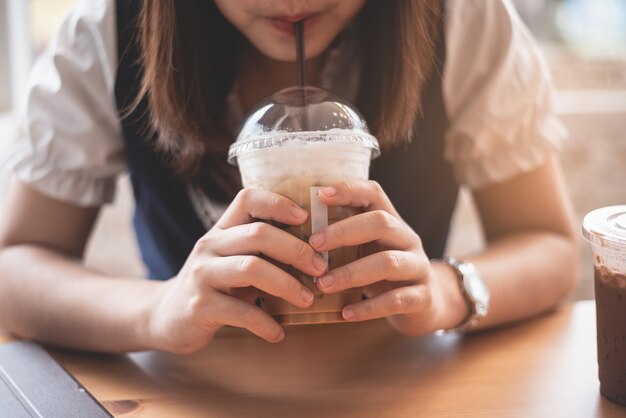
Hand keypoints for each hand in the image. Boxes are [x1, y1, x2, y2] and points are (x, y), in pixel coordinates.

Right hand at [147, 188, 326, 353]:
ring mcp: (202, 275)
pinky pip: (240, 312)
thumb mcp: (232, 259)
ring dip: (287, 284)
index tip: (305, 216)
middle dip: (296, 250)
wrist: (167, 317)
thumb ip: (261, 250)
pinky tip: (278, 332)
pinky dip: (265, 323)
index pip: (248, 199)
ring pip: (251, 268)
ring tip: (307, 300)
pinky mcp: (200, 306)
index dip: (278, 203)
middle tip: (320, 268)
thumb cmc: (215, 285)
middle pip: (258, 234)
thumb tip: (315, 250)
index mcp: (222, 230)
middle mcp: (209, 246)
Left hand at [309, 180, 464, 335]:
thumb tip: (293, 233)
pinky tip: (346, 313)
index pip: (374, 193)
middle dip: (344, 232)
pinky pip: (396, 300)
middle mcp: (407, 238)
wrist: (427, 304)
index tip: (320, 195)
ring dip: (351, 273)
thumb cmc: (383, 272)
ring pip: (388, 262)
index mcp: (391, 221)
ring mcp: (418, 267)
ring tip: (323, 285)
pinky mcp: (423, 297)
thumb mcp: (367, 249)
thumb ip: (342, 239)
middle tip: (313, 245)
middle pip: (381, 223)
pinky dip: (369, 307)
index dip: (349, 190)